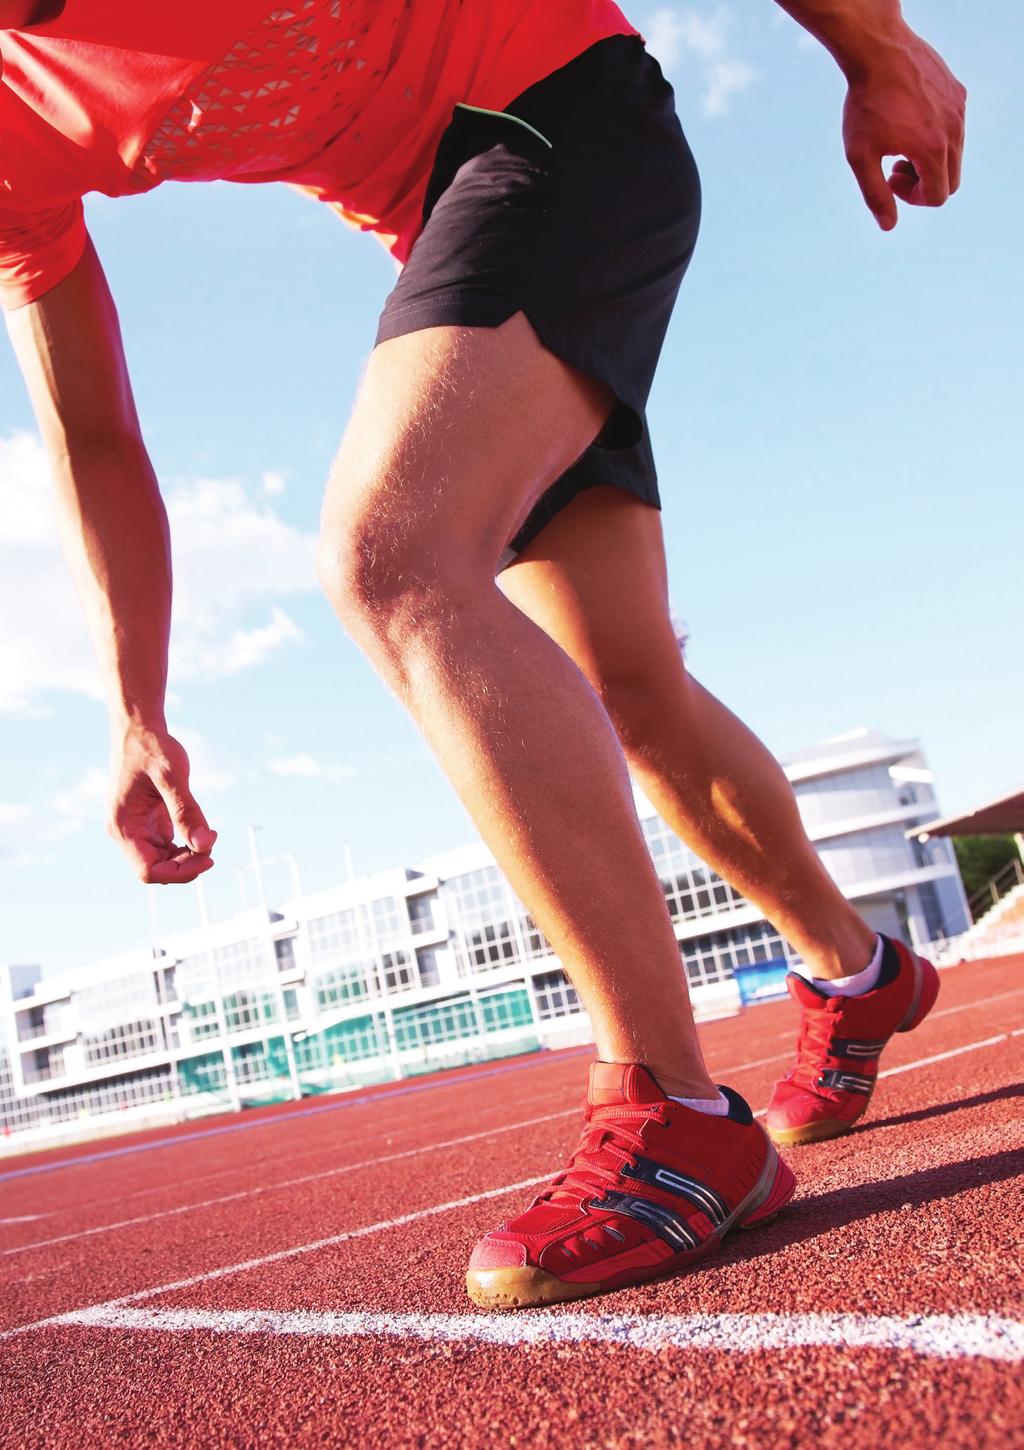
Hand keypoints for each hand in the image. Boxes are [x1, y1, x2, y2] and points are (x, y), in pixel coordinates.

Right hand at [108, 727, 216, 883]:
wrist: (138, 728)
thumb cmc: (152, 747)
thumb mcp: (172, 776)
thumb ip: (186, 811)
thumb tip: (204, 846)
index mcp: (123, 826)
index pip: (149, 871)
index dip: (180, 873)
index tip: (209, 857)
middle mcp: (125, 832)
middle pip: (156, 869)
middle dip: (187, 863)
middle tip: (212, 839)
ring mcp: (135, 829)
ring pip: (162, 860)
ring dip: (187, 856)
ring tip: (209, 834)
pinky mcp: (147, 822)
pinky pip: (166, 847)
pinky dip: (185, 845)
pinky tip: (200, 830)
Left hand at [842, 28, 965, 230]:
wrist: (878, 50)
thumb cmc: (865, 104)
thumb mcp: (860, 156)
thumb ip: (875, 194)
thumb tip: (888, 226)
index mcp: (932, 149)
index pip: (937, 197)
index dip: (912, 199)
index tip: (890, 179)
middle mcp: (954, 130)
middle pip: (951, 180)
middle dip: (923, 183)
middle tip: (895, 167)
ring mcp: (959, 110)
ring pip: (955, 154)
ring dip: (930, 161)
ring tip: (900, 146)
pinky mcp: (958, 93)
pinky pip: (955, 128)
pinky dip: (936, 137)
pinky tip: (910, 123)